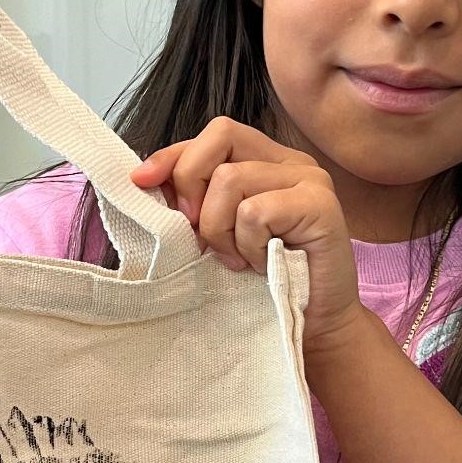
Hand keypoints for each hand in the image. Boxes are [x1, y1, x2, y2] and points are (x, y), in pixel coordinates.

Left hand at [130, 117, 365, 356]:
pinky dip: (248, 246)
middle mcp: (291, 162)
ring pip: (230, 179)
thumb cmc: (265, 284)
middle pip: (221, 136)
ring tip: (240, 260)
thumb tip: (146, 179)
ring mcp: (310, 179)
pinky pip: (254, 212)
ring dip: (220, 230)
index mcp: (267, 162)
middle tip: (198, 234)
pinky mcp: (321, 204)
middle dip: (191, 183)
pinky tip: (263, 265)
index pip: (214, 136)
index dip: (173, 155)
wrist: (314, 326)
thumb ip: (195, 202)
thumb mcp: (219, 235)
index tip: (140, 181)